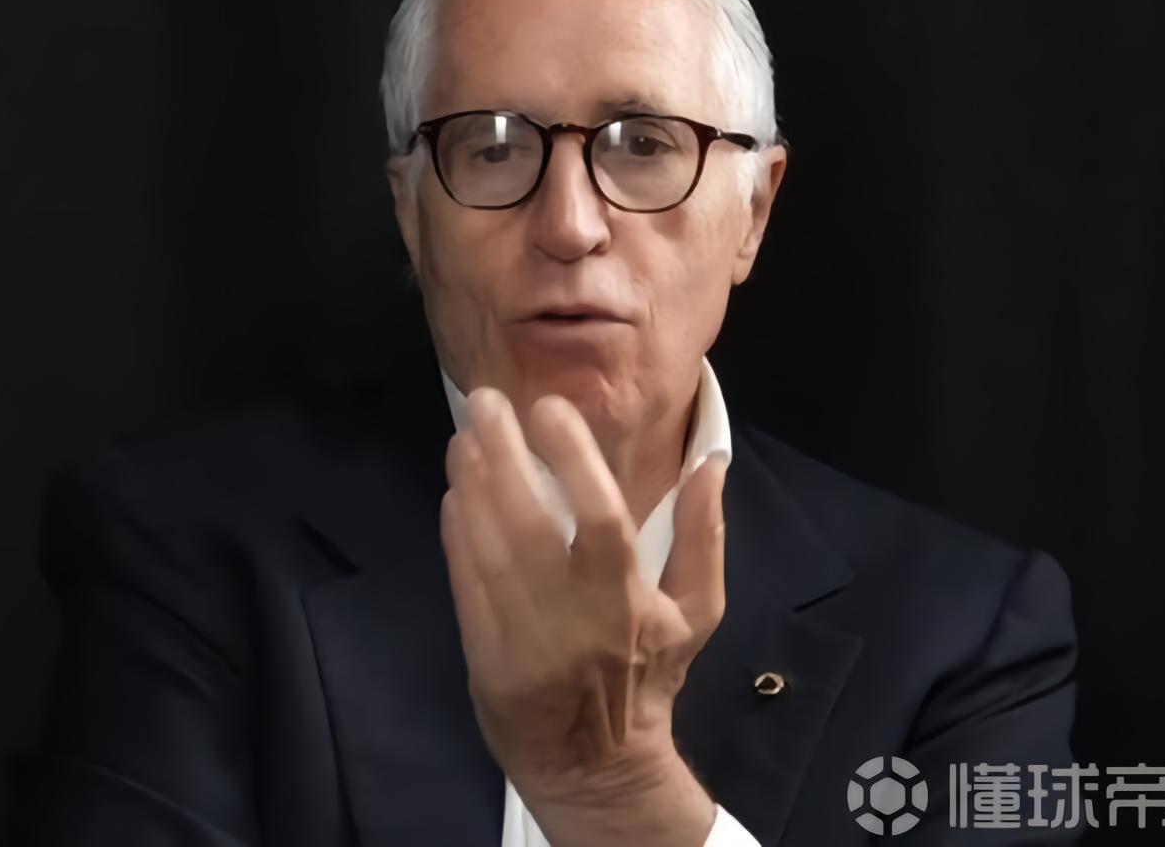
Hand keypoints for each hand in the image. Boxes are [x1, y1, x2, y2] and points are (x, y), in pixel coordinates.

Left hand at [440, 387, 728, 845]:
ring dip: (471, 487)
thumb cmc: (647, 675)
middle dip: (503, 456)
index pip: (600, 518)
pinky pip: (466, 585)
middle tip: (485, 402)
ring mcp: (524, 639)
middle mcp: (574, 617)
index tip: (551, 408)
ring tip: (463, 436)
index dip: (573, 459)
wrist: (595, 761)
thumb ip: (705, 537)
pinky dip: (457, 535)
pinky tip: (454, 492)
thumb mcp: (696, 612)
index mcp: (629, 601)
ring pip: (490, 549)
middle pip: (530, 524)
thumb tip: (710, 464)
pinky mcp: (486, 657)